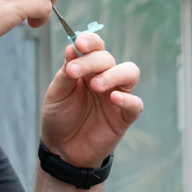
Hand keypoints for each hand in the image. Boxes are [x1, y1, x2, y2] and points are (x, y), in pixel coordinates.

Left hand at [40, 33, 142, 168]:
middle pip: (108, 58)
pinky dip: (128, 99)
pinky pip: (135, 104)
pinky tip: (113, 99)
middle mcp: (105, 77)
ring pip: (130, 73)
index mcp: (87, 68)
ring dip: (114, 74)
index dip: (90, 41)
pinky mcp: (124, 116)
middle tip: (75, 72)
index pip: (95, 47)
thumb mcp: (56, 94)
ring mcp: (116, 96)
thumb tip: (72, 47)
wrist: (62, 150)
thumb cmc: (59, 117)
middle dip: (92, 62)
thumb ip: (66, 72)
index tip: (79, 43)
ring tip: (96, 85)